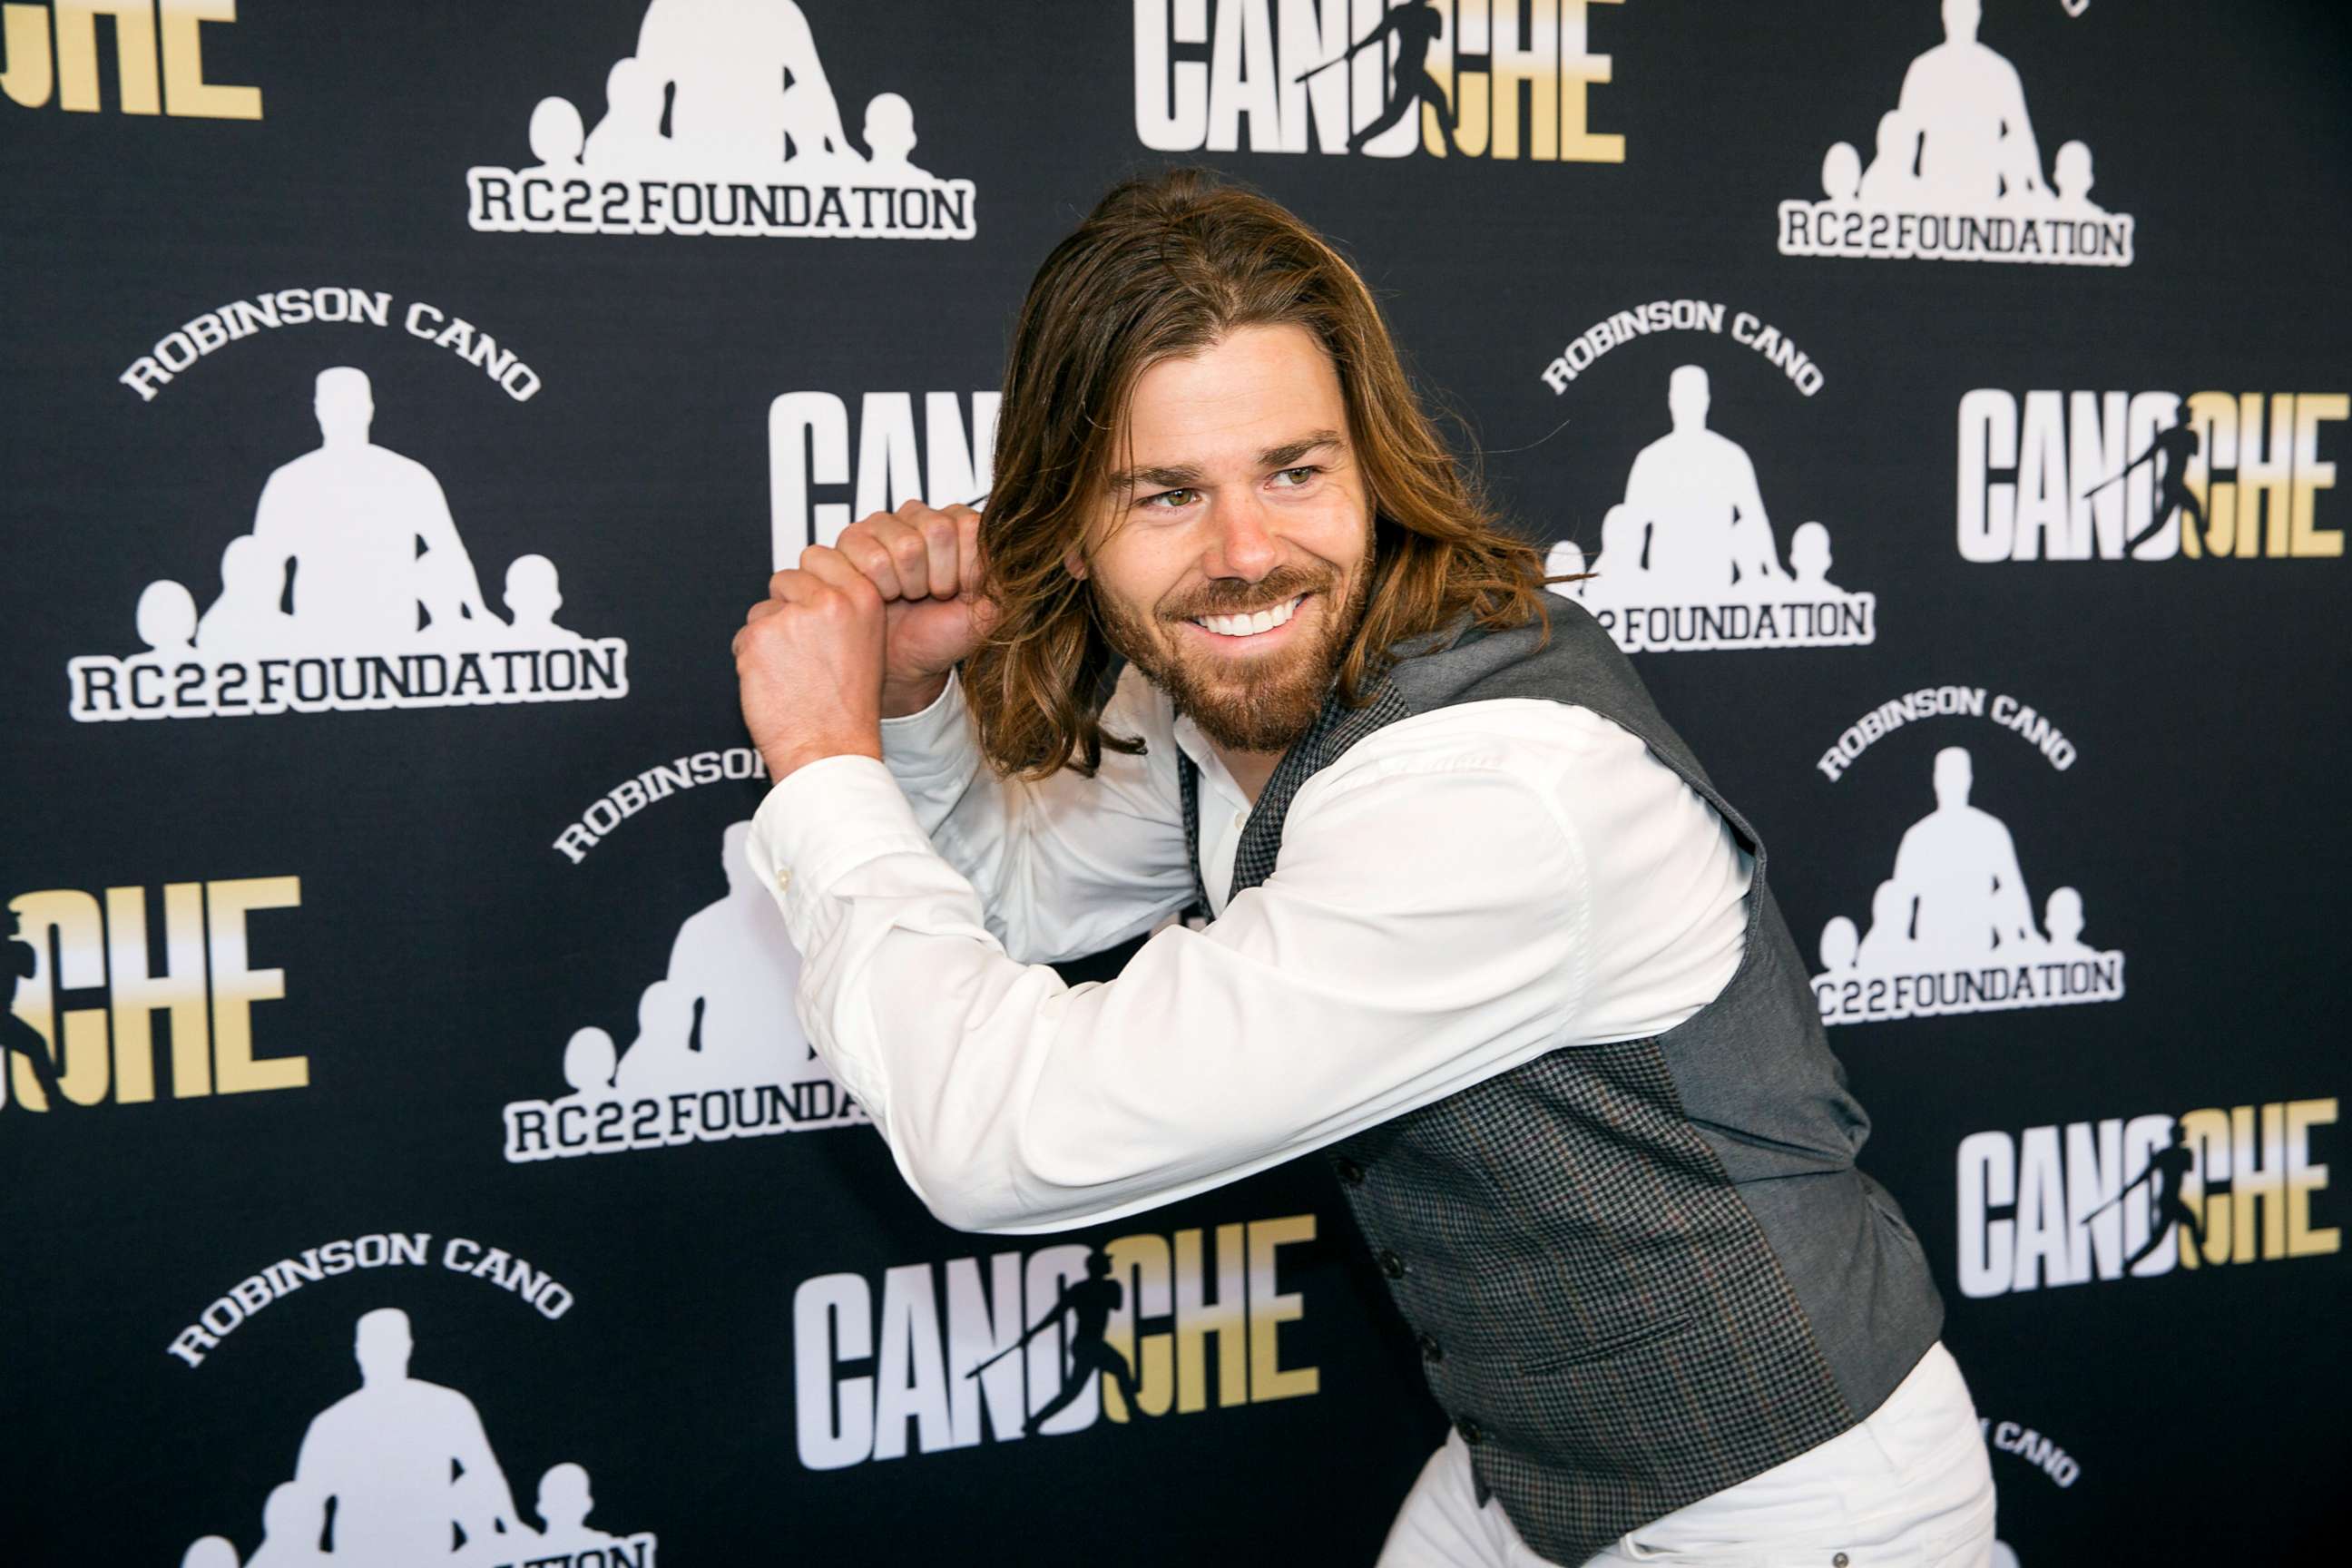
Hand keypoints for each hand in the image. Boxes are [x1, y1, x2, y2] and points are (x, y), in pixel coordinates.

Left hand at [734, 546, 889, 780]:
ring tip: (791, 674)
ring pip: (762, 611)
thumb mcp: (868, 645)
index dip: (810, 588)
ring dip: (767, 637)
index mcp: (862, 596)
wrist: (829, 750)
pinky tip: (774, 685)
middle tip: (802, 652)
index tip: (815, 613)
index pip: (820, 558)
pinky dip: (750, 661)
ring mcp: (792, 618)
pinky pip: (743, 638)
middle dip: (786, 610)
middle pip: (786, 580)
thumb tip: (811, 585)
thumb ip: (843, 608)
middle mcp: (829, 600)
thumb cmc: (848, 709)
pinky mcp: (759, 638)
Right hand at [828, 500, 999, 713]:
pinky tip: (882, 594)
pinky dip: (881, 588)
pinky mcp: (853, 537)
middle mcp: (924, 514)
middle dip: (937, 579)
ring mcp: (886, 522)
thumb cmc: (945, 632)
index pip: (970, 526)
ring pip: (905, 546)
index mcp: (960, 522)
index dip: (965, 570)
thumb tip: (1015, 550)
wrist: (903, 659)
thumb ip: (1006, 576)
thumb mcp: (990, 609)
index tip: (960, 591)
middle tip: (931, 595)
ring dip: (909, 585)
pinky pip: (871, 557)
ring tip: (908, 595)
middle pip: (937, 530)